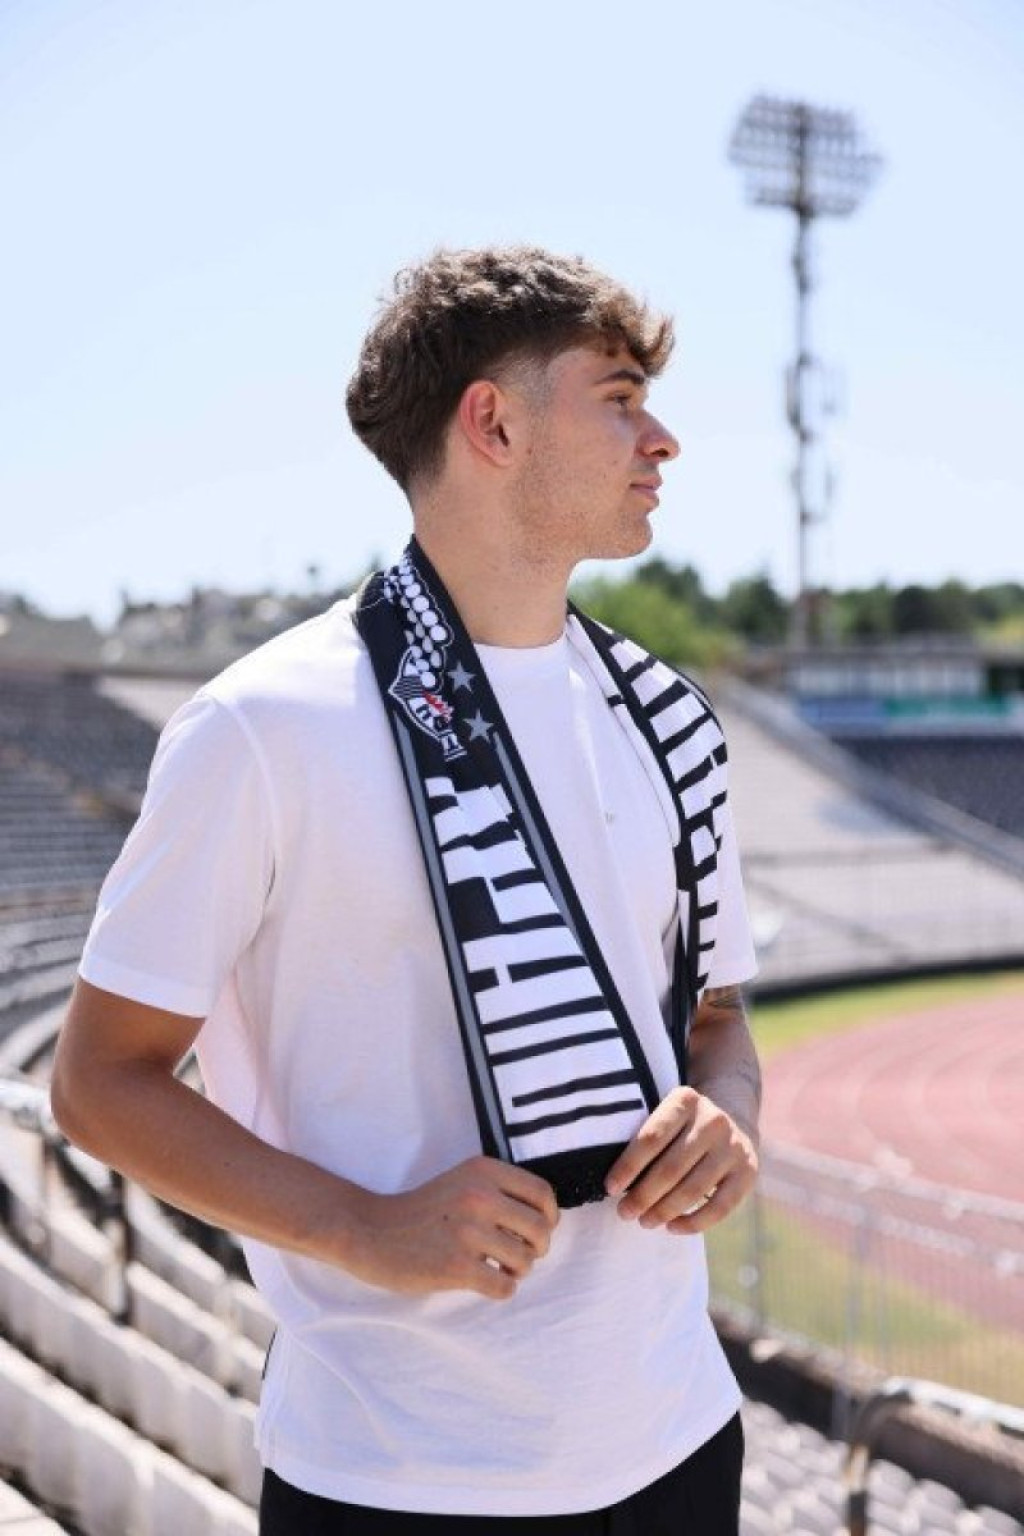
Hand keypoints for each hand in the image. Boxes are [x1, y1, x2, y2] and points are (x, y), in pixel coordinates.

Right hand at [344, 1155, 558, 1299]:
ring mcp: (468, 1231)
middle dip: (537, 1248)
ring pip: (525, 1261)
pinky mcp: (456, 1266)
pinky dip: (501, 1288)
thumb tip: (546, 1220)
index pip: (543, 1193)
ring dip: (517, 1270)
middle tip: (519, 1255)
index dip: (548, 1217)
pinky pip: (505, 1286)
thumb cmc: (423, 1210)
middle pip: (541, 1229)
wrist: (371, 1231)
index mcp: (484, 1171)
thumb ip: (500, 1190)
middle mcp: (480, 1196)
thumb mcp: (463, 1180)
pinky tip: (484, 1281)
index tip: (536, 1230)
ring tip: (497, 1267)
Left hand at [604, 1088, 757, 1234]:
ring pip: (693, 1190)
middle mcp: (713, 1120)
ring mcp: (734, 1147)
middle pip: (671, 1168)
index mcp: (686, 1100)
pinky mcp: (748, 1172)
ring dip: (664, 1211)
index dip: (628, 1166)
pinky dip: (693, 1223)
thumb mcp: (667, 1116)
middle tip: (625, 1212)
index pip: (651, 1138)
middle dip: (643, 1196)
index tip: (610, 1188)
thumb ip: (646, 1139)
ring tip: (645, 1221)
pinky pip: (720, 1207)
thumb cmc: (682, 1126)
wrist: (732, 1119)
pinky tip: (672, 1228)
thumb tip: (616, 1184)